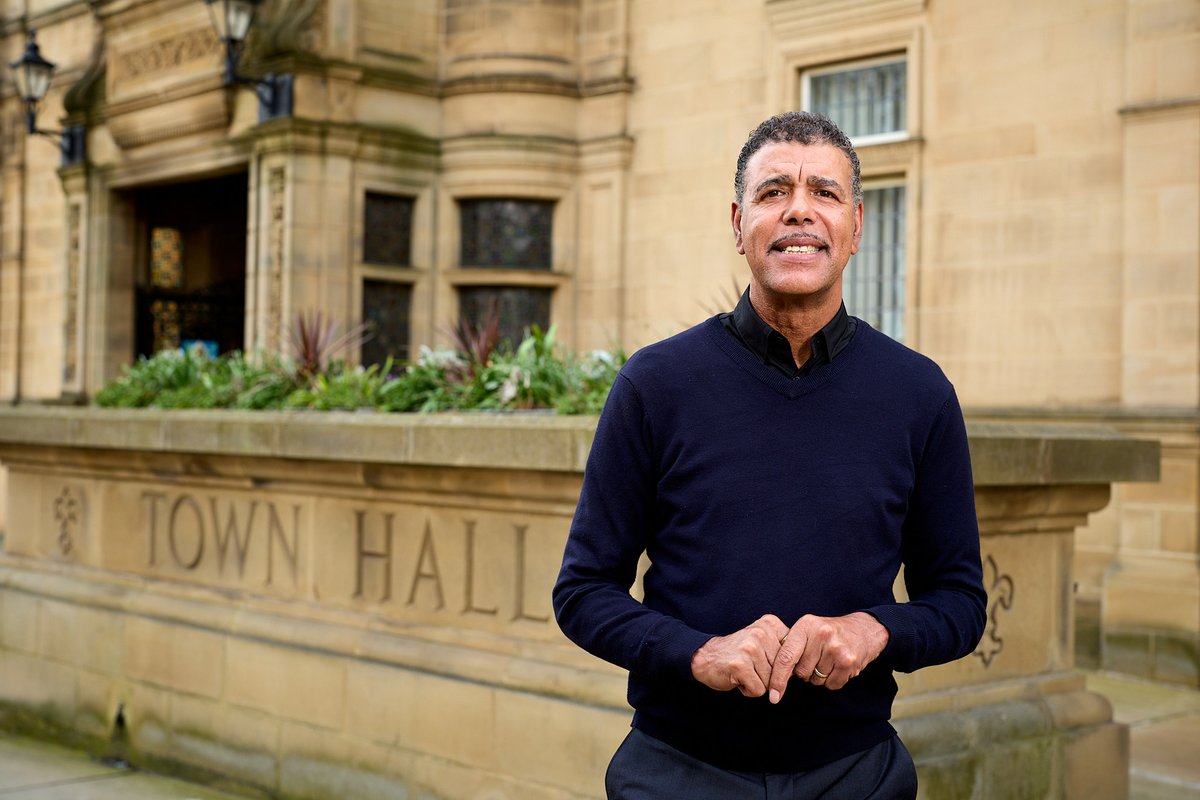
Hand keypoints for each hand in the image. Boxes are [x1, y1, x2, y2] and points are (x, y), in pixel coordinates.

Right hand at [690, 614, 789, 697]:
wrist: (705, 657)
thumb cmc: (739, 654)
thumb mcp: (763, 642)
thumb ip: (782, 650)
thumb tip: (799, 671)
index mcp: (770, 624)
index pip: (793, 654)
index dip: (782, 665)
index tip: (767, 662)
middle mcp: (761, 632)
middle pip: (783, 670)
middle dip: (769, 675)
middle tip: (751, 667)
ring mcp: (750, 648)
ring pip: (771, 682)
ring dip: (758, 684)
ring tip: (744, 672)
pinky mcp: (740, 664)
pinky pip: (758, 690)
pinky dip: (748, 690)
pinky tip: (738, 678)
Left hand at [767, 612, 888, 701]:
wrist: (864, 629)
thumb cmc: (829, 632)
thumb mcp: (808, 629)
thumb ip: (792, 647)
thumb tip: (774, 676)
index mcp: (805, 626)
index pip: (786, 657)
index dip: (777, 679)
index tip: (773, 696)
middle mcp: (820, 635)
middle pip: (801, 672)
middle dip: (806, 671)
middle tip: (817, 657)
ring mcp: (836, 649)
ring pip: (815, 680)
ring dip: (820, 676)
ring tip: (829, 659)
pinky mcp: (848, 662)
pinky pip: (831, 685)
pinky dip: (833, 680)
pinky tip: (839, 666)